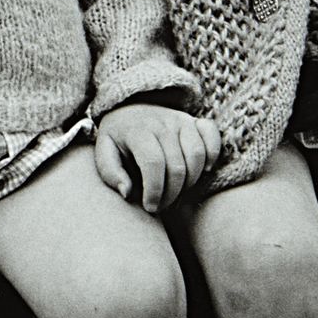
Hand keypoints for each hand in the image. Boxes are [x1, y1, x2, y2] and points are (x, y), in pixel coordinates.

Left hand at [94, 104, 221, 212]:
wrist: (128, 109)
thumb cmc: (118, 140)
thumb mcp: (105, 153)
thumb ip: (111, 173)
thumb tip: (127, 193)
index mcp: (137, 131)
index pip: (153, 163)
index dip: (155, 190)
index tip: (150, 207)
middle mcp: (161, 123)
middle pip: (176, 166)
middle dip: (172, 194)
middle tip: (162, 206)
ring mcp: (180, 120)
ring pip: (196, 155)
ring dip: (191, 182)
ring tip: (177, 192)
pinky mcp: (194, 121)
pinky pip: (212, 136)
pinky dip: (212, 155)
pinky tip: (203, 171)